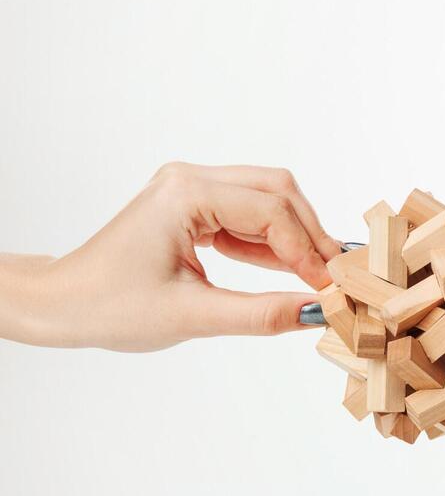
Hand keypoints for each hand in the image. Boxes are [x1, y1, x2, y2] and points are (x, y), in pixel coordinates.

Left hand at [0, 162, 341, 351]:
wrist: (59, 304)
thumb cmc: (108, 306)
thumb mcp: (192, 316)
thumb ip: (261, 313)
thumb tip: (317, 312)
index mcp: (185, 194)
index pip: (271, 213)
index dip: (308, 251)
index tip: (331, 287)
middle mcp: (190, 179)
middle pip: (277, 192)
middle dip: (310, 234)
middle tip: (334, 276)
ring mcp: (190, 188)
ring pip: (267, 199)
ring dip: (294, 237)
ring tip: (316, 277)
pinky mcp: (192, 205)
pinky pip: (247, 215)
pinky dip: (271, 242)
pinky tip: (286, 271)